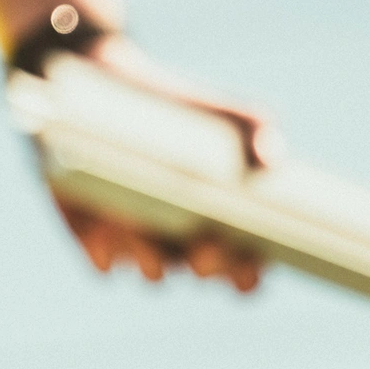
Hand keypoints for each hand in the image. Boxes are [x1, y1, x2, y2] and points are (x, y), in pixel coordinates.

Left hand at [47, 34, 272, 291]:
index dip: (249, 270)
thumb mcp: (220, 112)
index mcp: (225, 225)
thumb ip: (255, 128)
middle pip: (206, 272)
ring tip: (144, 222)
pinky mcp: (97, 239)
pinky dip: (106, 244)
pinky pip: (104, 259)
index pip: (246, 268)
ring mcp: (143, 245)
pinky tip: (104, 223)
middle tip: (205, 248)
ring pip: (154, 270)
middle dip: (209, 264)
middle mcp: (187, 245)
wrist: (107, 96)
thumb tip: (271, 156)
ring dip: (152, 253)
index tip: (249, 258)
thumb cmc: (178, 108)